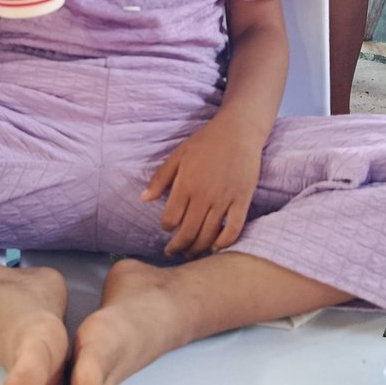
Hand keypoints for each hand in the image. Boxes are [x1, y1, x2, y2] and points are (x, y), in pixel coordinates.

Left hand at [141, 115, 264, 257]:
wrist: (238, 131)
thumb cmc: (206, 142)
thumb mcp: (178, 155)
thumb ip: (160, 178)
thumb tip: (143, 199)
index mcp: (186, 184)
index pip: (170, 219)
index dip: (166, 227)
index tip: (167, 228)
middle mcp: (204, 195)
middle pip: (188, 232)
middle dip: (178, 247)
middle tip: (173, 252)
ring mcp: (224, 199)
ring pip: (208, 235)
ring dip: (197, 249)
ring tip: (190, 253)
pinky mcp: (242, 200)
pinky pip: (233, 229)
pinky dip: (224, 243)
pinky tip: (216, 247)